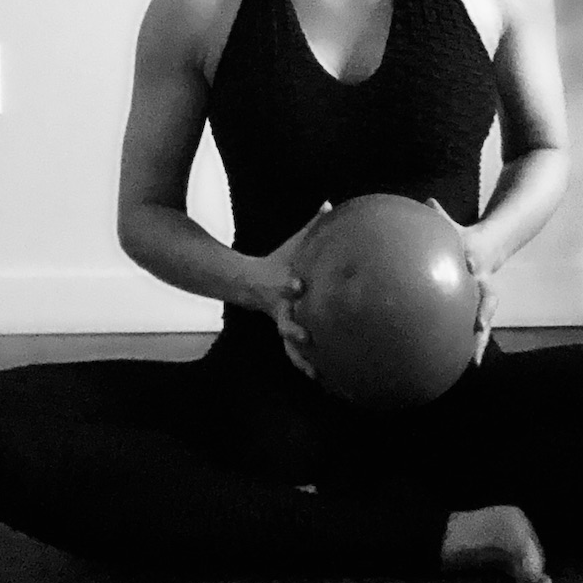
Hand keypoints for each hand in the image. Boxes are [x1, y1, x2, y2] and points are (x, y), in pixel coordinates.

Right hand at [258, 202, 332, 380]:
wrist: (251, 281)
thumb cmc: (281, 260)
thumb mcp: (295, 242)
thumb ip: (313, 225)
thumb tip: (330, 203)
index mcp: (284, 283)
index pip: (285, 284)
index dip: (289, 285)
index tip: (297, 286)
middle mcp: (282, 306)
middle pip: (285, 320)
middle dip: (293, 328)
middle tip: (306, 336)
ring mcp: (282, 322)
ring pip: (288, 343)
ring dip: (300, 357)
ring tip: (313, 372)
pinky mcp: (287, 333)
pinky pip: (294, 353)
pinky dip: (304, 365)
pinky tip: (319, 378)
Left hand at [424, 198, 497, 365]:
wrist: (493, 245)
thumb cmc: (464, 236)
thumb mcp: (454, 226)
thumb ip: (440, 216)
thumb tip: (427, 202)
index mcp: (474, 260)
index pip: (473, 265)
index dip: (470, 267)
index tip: (468, 270)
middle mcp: (482, 281)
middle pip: (487, 298)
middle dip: (484, 312)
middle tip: (479, 326)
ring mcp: (485, 296)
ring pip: (485, 319)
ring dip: (480, 339)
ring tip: (474, 360)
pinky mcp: (482, 309)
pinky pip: (478, 328)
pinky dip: (475, 345)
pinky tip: (469, 364)